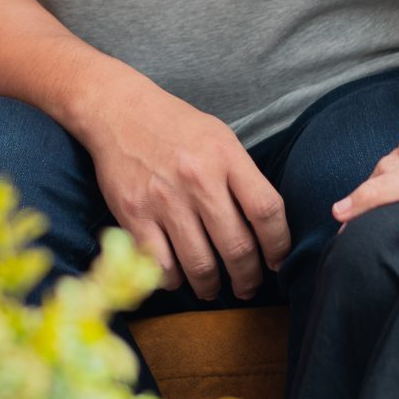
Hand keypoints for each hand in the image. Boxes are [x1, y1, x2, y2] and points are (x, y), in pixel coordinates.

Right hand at [80, 82, 290, 301]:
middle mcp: (198, 179)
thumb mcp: (220, 138)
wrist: (118, 110)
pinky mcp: (133, 214)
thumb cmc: (175, 127)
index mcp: (226, 156)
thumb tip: (266, 228)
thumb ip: (242, 177)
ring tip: (213, 288)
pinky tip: (178, 277)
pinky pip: (161, 265)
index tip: (278, 262)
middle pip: (237, 246)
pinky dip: (174, 281)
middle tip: (247, 286)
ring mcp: (164, 199)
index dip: (279, 245)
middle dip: (248, 278)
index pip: (267, 211)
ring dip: (212, 287)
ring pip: (200, 265)